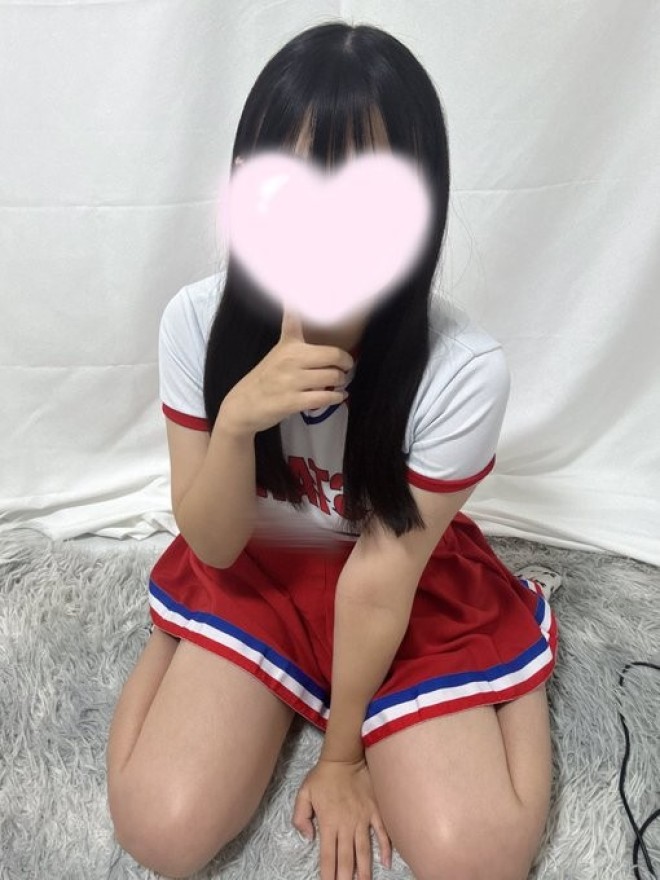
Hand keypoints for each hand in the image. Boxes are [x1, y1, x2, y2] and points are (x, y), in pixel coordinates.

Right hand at [219, 307, 352, 435]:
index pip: (294, 319)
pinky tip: (337, 397)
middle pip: (332, 354)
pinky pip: (324, 397)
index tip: (310, 288)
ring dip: (340, 382)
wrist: (243, 406)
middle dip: (345, 363)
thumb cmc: (265, 379)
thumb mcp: (278, 352)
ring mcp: (291, 381)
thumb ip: (293, 333)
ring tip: (339, 383)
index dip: (298, 303)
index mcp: (288, 345)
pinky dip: (335, 397)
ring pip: (331, 377)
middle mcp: (290, 359)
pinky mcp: (292, 401)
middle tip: (345, 367)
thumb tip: (297, 303)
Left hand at [291, 756, 392, 879]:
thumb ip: (300, 817)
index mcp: (328, 823)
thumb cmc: (323, 776)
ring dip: (364, 871)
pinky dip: (385, 848)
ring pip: (364, 851)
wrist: (345, 757)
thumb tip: (308, 838)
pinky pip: (382, 833)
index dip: (328, 875)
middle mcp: (346, 825)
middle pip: (347, 859)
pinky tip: (386, 863)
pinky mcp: (375, 811)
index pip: (328, 856)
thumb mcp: (303, 793)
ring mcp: (363, 819)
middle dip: (346, 878)